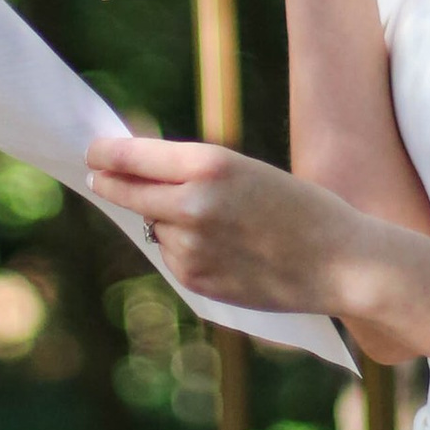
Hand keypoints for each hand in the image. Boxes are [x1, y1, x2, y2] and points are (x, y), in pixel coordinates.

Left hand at [84, 136, 410, 333]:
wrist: (338, 262)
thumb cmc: (299, 207)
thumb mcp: (246, 170)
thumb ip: (192, 171)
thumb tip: (133, 173)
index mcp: (209, 164)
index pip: (132, 155)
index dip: (104, 153)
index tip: (91, 151)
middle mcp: (192, 204)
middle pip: (125, 190)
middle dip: (109, 182)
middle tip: (96, 175)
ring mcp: (191, 246)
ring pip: (153, 224)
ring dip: (164, 219)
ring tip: (218, 222)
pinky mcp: (195, 279)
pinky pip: (172, 255)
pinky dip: (184, 248)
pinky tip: (224, 249)